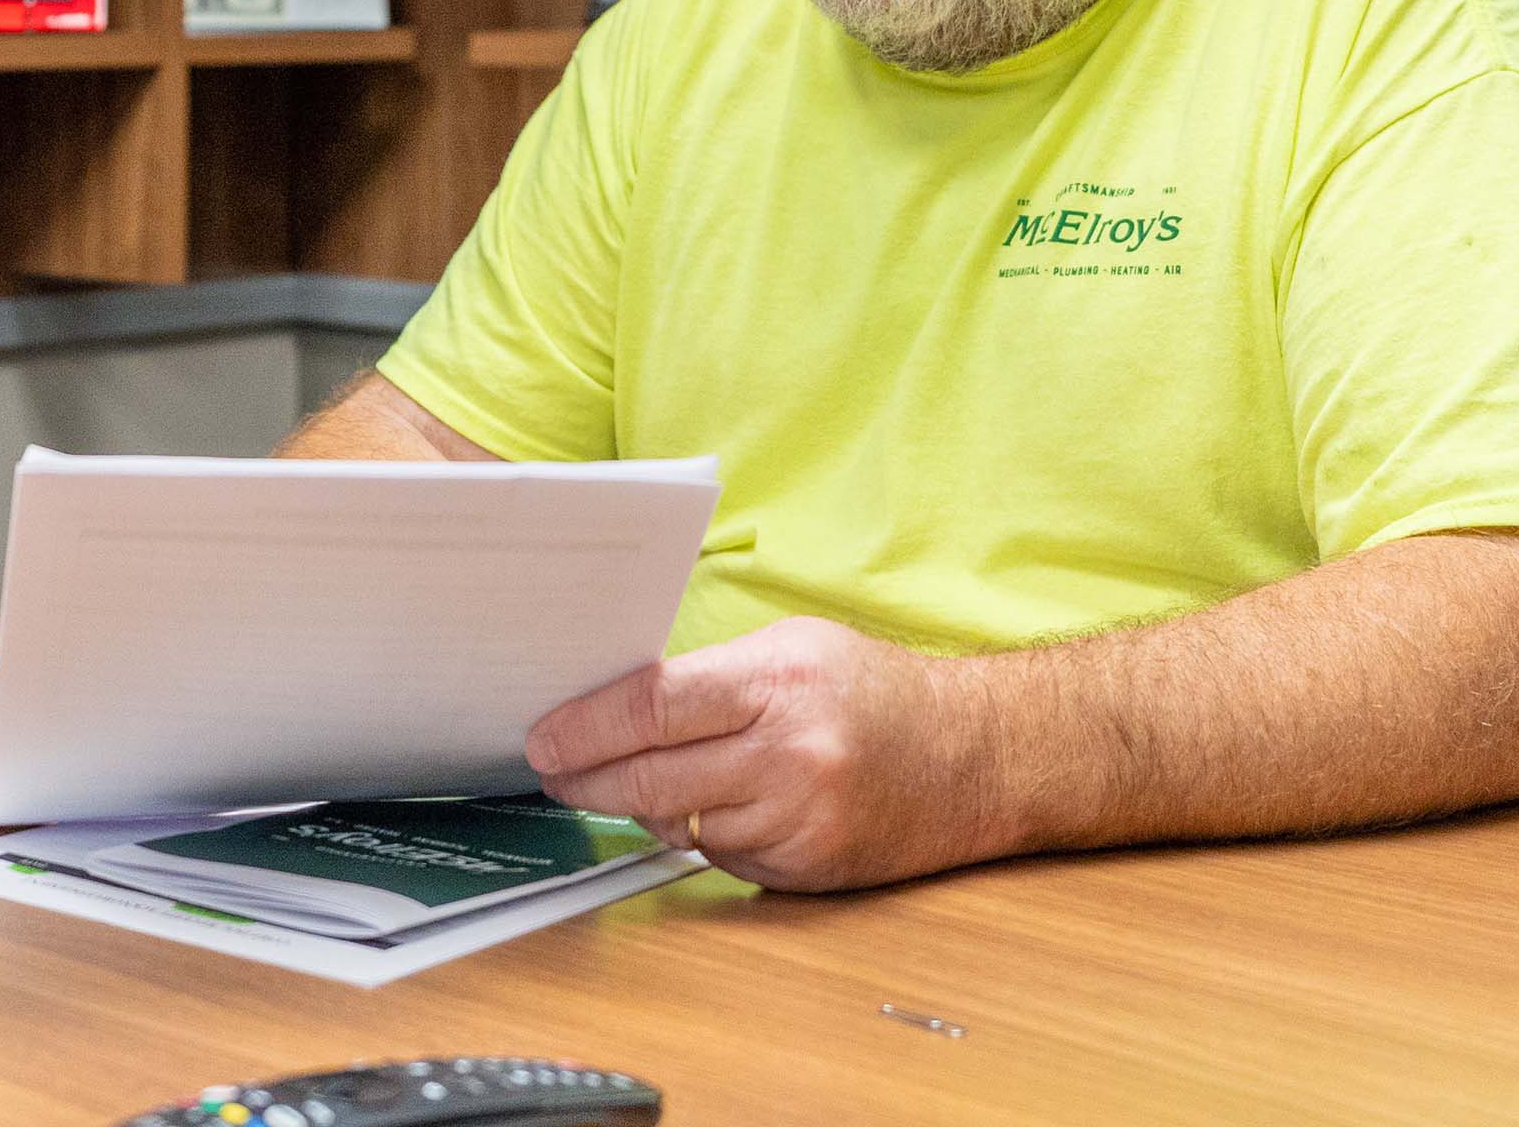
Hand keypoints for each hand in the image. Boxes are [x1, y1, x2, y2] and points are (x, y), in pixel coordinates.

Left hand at [525, 617, 999, 891]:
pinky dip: (708, 834)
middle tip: (553, 772)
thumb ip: (708, 677)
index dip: (584, 727)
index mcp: (776, 682)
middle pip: (651, 778)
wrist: (977, 757)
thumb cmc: (873, 691)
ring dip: (648, 808)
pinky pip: (724, 857)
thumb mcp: (792, 648)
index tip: (542, 737)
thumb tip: (611, 706)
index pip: (652, 706)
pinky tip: (727, 805)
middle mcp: (789, 754)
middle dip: (586, 779)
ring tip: (639, 783)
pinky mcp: (810, 869)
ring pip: (680, 824)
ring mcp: (801, 820)